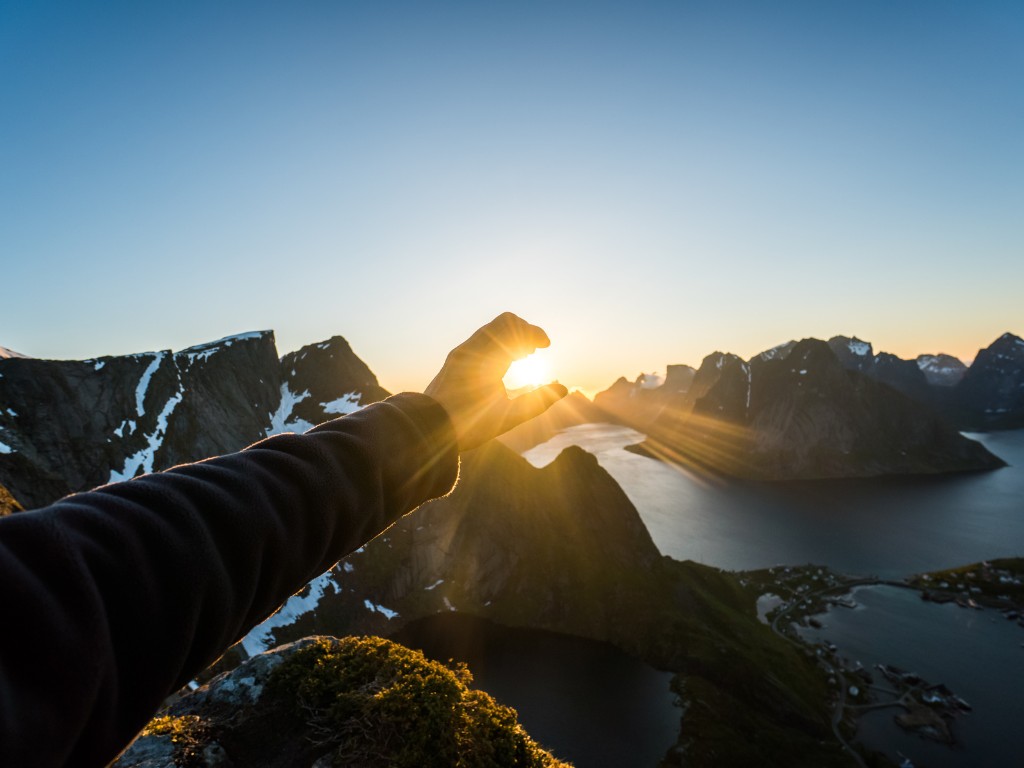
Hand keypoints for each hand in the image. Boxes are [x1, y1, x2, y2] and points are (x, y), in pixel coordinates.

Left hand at [425, 313, 567, 450]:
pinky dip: (497, 343)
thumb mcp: (507, 418)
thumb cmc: (467, 426)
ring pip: (491, 330)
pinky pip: (480, 340)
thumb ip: (537, 402)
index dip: (535, 333)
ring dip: (510, 337)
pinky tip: (504, 363)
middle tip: (536, 351)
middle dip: (524, 332)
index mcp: (485, 359)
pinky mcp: (455, 360)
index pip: (515, 328)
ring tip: (523, 356)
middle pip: (504, 323)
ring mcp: (461, 353)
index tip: (546, 346)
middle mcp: (471, 350)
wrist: (426, 429)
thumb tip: (563, 389)